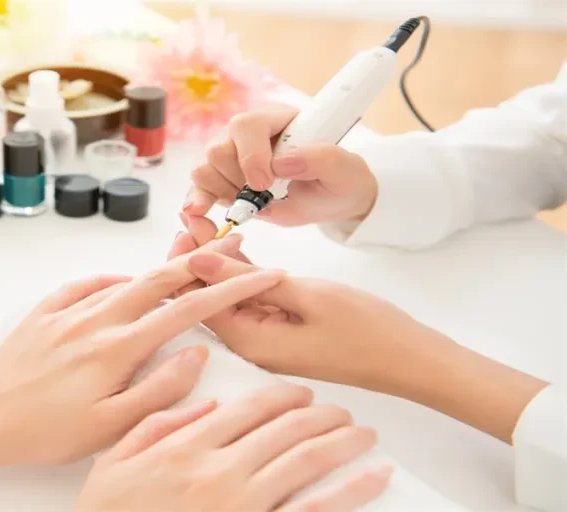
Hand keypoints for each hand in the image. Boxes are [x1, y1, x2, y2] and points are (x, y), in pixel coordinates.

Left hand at [0, 244, 284, 467]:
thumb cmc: (44, 434)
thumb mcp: (110, 427)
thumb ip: (160, 390)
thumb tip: (196, 355)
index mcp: (115, 349)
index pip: (186, 310)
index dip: (229, 290)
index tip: (260, 275)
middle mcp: (93, 321)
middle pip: (158, 280)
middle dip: (201, 263)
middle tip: (232, 249)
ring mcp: (65, 313)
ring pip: (123, 281)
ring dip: (159, 270)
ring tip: (186, 265)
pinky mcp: (42, 314)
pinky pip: (84, 285)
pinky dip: (111, 280)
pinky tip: (121, 283)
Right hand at [77, 386, 391, 511]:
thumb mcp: (114, 463)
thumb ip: (156, 426)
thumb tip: (200, 399)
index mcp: (186, 448)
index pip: (247, 408)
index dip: (282, 395)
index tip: (300, 392)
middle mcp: (220, 472)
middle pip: (285, 429)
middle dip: (320, 414)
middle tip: (338, 410)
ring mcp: (245, 505)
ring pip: (307, 461)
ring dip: (342, 441)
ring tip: (364, 433)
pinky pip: (318, 510)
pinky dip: (353, 489)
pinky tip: (375, 476)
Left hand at [168, 215, 440, 389]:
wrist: (411, 358)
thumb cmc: (366, 329)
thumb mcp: (305, 295)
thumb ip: (246, 278)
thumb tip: (196, 260)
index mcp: (249, 342)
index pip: (196, 300)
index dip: (183, 262)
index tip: (182, 224)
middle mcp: (249, 345)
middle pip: (206, 297)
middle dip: (195, 258)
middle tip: (191, 216)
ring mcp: (264, 338)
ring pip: (227, 294)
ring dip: (217, 261)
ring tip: (207, 221)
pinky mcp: (280, 329)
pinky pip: (250, 298)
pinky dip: (242, 272)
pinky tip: (235, 243)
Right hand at [186, 105, 377, 225]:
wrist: (329, 200)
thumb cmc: (338, 180)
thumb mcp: (345, 170)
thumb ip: (322, 158)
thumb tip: (281, 163)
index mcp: (277, 119)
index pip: (247, 126)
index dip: (250, 156)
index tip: (264, 184)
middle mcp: (247, 133)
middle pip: (219, 149)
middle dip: (239, 180)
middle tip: (266, 195)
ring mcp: (230, 155)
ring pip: (204, 168)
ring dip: (224, 193)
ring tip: (253, 202)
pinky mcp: (220, 179)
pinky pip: (198, 186)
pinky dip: (198, 201)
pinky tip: (201, 212)